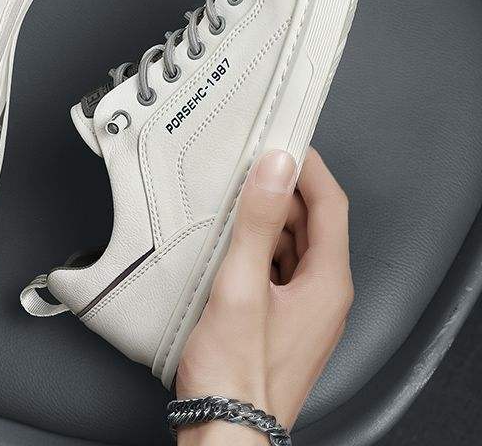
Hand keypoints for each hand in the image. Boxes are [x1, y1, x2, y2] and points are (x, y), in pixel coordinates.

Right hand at [176, 148, 353, 444]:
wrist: (226, 431)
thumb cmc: (236, 373)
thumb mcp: (241, 286)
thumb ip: (258, 224)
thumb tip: (276, 170)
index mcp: (328, 283)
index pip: (330, 203)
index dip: (310, 167)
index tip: (286, 140)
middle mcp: (325, 295)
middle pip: (313, 222)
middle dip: (283, 189)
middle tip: (250, 165)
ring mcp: (306, 310)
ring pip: (294, 245)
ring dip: (269, 219)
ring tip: (235, 200)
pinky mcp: (284, 320)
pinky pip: (279, 268)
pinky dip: (260, 247)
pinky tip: (231, 243)